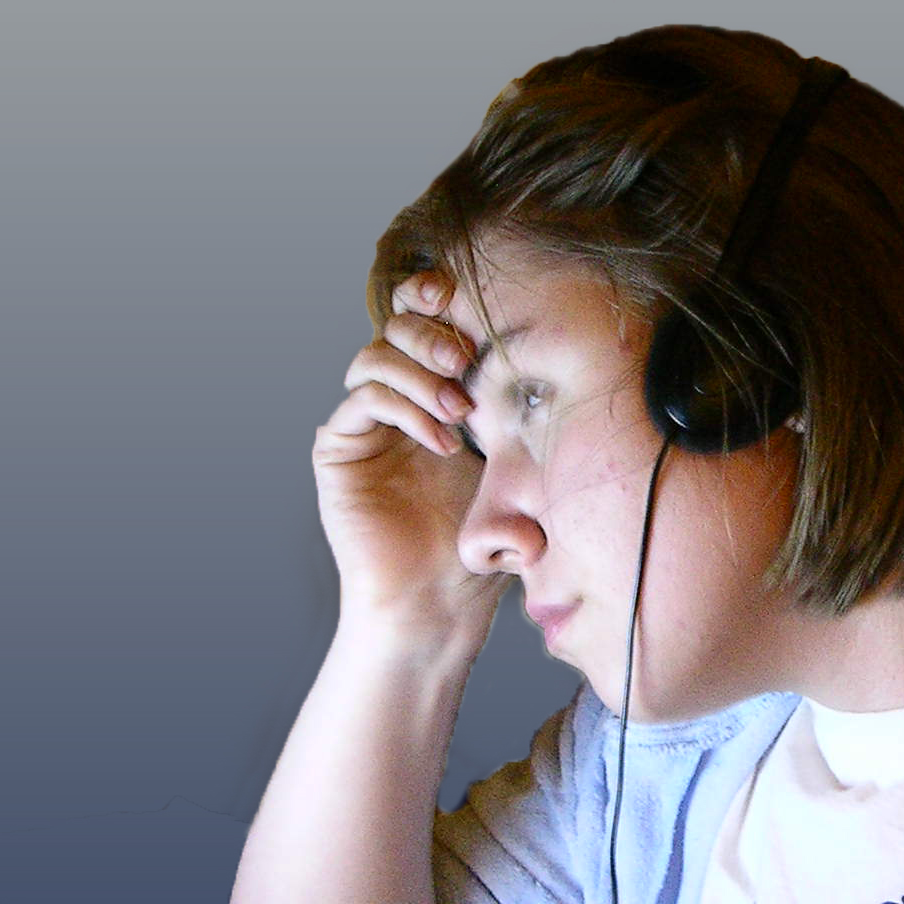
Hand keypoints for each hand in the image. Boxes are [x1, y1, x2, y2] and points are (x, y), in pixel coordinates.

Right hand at [316, 272, 505, 647]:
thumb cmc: (478, 548)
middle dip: (431, 332)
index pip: (426, 324)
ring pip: (374, 356)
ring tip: (458, 409)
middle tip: (465, 360)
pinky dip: (404, 408)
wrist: (436, 605)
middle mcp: (393, 403)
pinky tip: (441, 441)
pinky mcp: (338, 449)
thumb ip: (520, 419)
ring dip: (419, 372)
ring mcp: (362, 425)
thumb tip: (565, 362)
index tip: (468, 298)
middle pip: (395, 327)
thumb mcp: (513, 473)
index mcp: (432, 396)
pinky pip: (362, 400)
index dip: (438, 300)